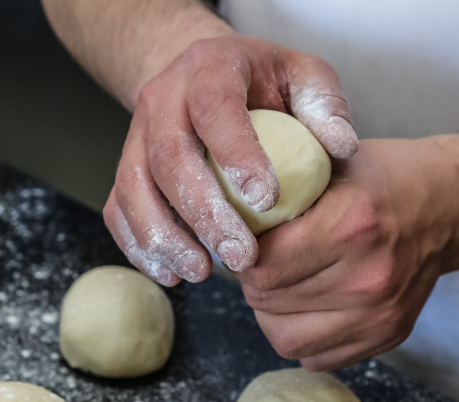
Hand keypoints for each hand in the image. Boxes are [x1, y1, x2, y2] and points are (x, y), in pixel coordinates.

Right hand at [104, 35, 357, 285]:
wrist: (201, 77)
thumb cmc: (261, 84)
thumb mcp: (302, 76)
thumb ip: (324, 106)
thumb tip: (340, 148)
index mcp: (208, 69)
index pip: (214, 108)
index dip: (236, 153)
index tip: (267, 199)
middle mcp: (161, 100)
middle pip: (169, 157)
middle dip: (204, 213)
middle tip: (241, 256)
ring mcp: (135, 137)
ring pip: (134, 189)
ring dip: (165, 237)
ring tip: (202, 272)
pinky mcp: (124, 171)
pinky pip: (118, 211)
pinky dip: (140, 248)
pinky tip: (172, 275)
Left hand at [238, 138, 458, 370]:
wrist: (450, 206)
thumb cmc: (381, 179)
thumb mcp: (327, 163)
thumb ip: (279, 192)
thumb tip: (220, 221)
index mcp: (350, 226)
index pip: (260, 266)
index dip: (242, 254)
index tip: (245, 241)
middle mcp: (368, 277)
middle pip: (266, 302)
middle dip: (254, 281)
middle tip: (265, 260)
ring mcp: (380, 314)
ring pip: (284, 338)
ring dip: (272, 314)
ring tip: (285, 285)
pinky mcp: (387, 336)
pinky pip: (315, 358)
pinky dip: (303, 336)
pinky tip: (312, 305)